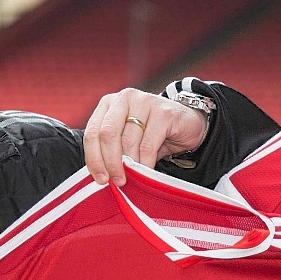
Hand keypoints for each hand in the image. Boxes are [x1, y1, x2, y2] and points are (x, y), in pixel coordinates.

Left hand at [84, 88, 209, 185]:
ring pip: (128, 141)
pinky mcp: (163, 112)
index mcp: (109, 103)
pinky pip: (148, 145)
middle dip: (110, 162)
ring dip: (129, 166)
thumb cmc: (152, 134)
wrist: (188, 124)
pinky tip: (146, 172)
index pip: (92, 132)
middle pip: (107, 134)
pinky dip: (145, 163)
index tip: (100, 179)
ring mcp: (144, 102)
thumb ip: (112, 149)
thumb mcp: (127, 138)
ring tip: (132, 179)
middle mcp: (124, 98)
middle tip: (116, 182)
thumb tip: (100, 175)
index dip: (93, 158)